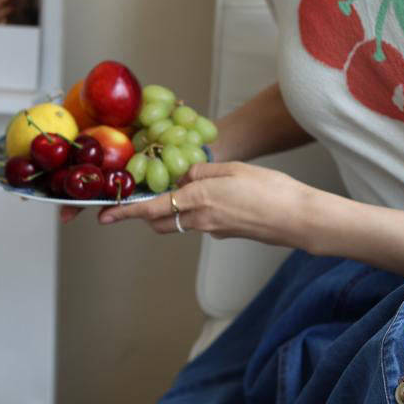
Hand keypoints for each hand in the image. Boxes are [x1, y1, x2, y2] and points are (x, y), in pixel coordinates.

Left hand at [90, 160, 312, 246]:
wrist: (299, 218)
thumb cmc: (271, 190)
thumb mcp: (232, 169)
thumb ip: (202, 171)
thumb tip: (184, 176)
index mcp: (198, 199)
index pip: (151, 209)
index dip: (125, 213)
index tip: (105, 216)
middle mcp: (201, 220)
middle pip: (161, 221)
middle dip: (148, 213)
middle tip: (144, 197)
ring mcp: (215, 230)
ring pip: (181, 222)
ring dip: (174, 211)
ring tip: (188, 189)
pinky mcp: (228, 233)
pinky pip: (203, 222)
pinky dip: (199, 211)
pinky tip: (220, 196)